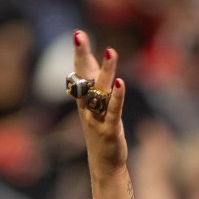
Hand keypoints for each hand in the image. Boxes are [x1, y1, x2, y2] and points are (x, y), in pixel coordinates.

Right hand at [72, 29, 127, 176]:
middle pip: (84, 77)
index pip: (80, 72)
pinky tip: (120, 82)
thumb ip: (95, 85)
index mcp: (84, 99)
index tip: (77, 33)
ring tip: (110, 51)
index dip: (80, 53)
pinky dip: (117, 96)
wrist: (104, 164)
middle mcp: (87, 106)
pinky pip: (113, 110)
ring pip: (100, 91)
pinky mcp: (109, 129)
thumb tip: (96, 62)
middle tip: (78, 35)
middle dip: (82, 55)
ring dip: (105, 71)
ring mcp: (97, 118)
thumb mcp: (96, 107)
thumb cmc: (101, 132)